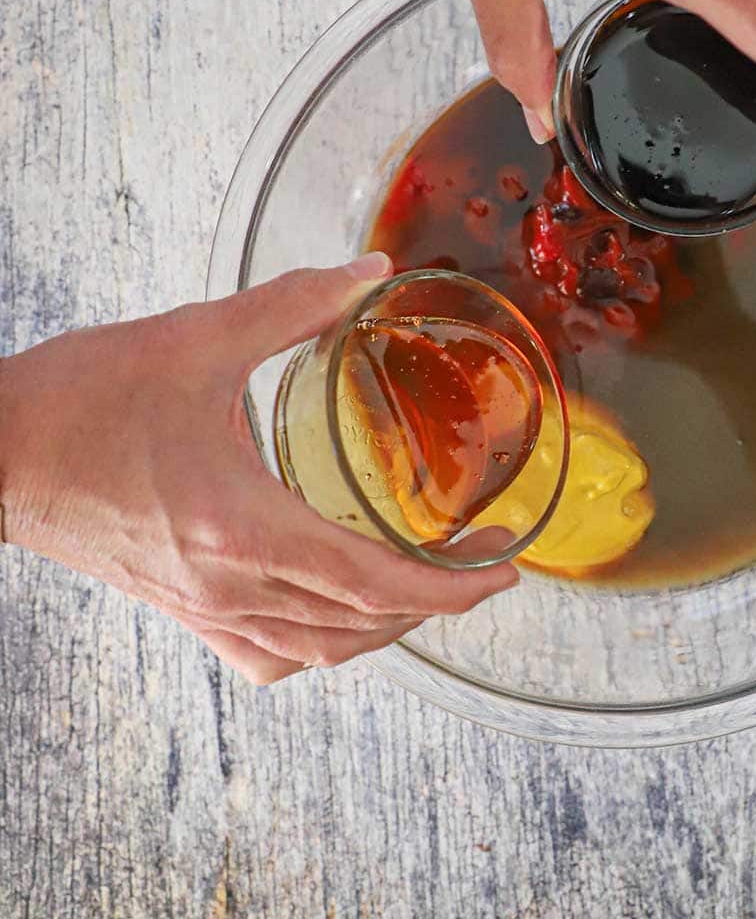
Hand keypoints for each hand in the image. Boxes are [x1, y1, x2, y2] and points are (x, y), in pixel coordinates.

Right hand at [0, 253, 517, 684]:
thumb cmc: (80, 399)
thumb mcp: (196, 336)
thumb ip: (292, 303)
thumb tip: (368, 272)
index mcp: (244, 524)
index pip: (376, 582)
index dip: (452, 585)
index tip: (504, 568)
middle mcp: (230, 582)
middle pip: (360, 624)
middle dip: (436, 603)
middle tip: (484, 564)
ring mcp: (202, 605)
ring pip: (319, 650)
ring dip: (385, 628)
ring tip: (427, 587)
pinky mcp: (179, 606)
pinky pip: (267, 653)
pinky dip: (320, 643)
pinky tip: (335, 614)